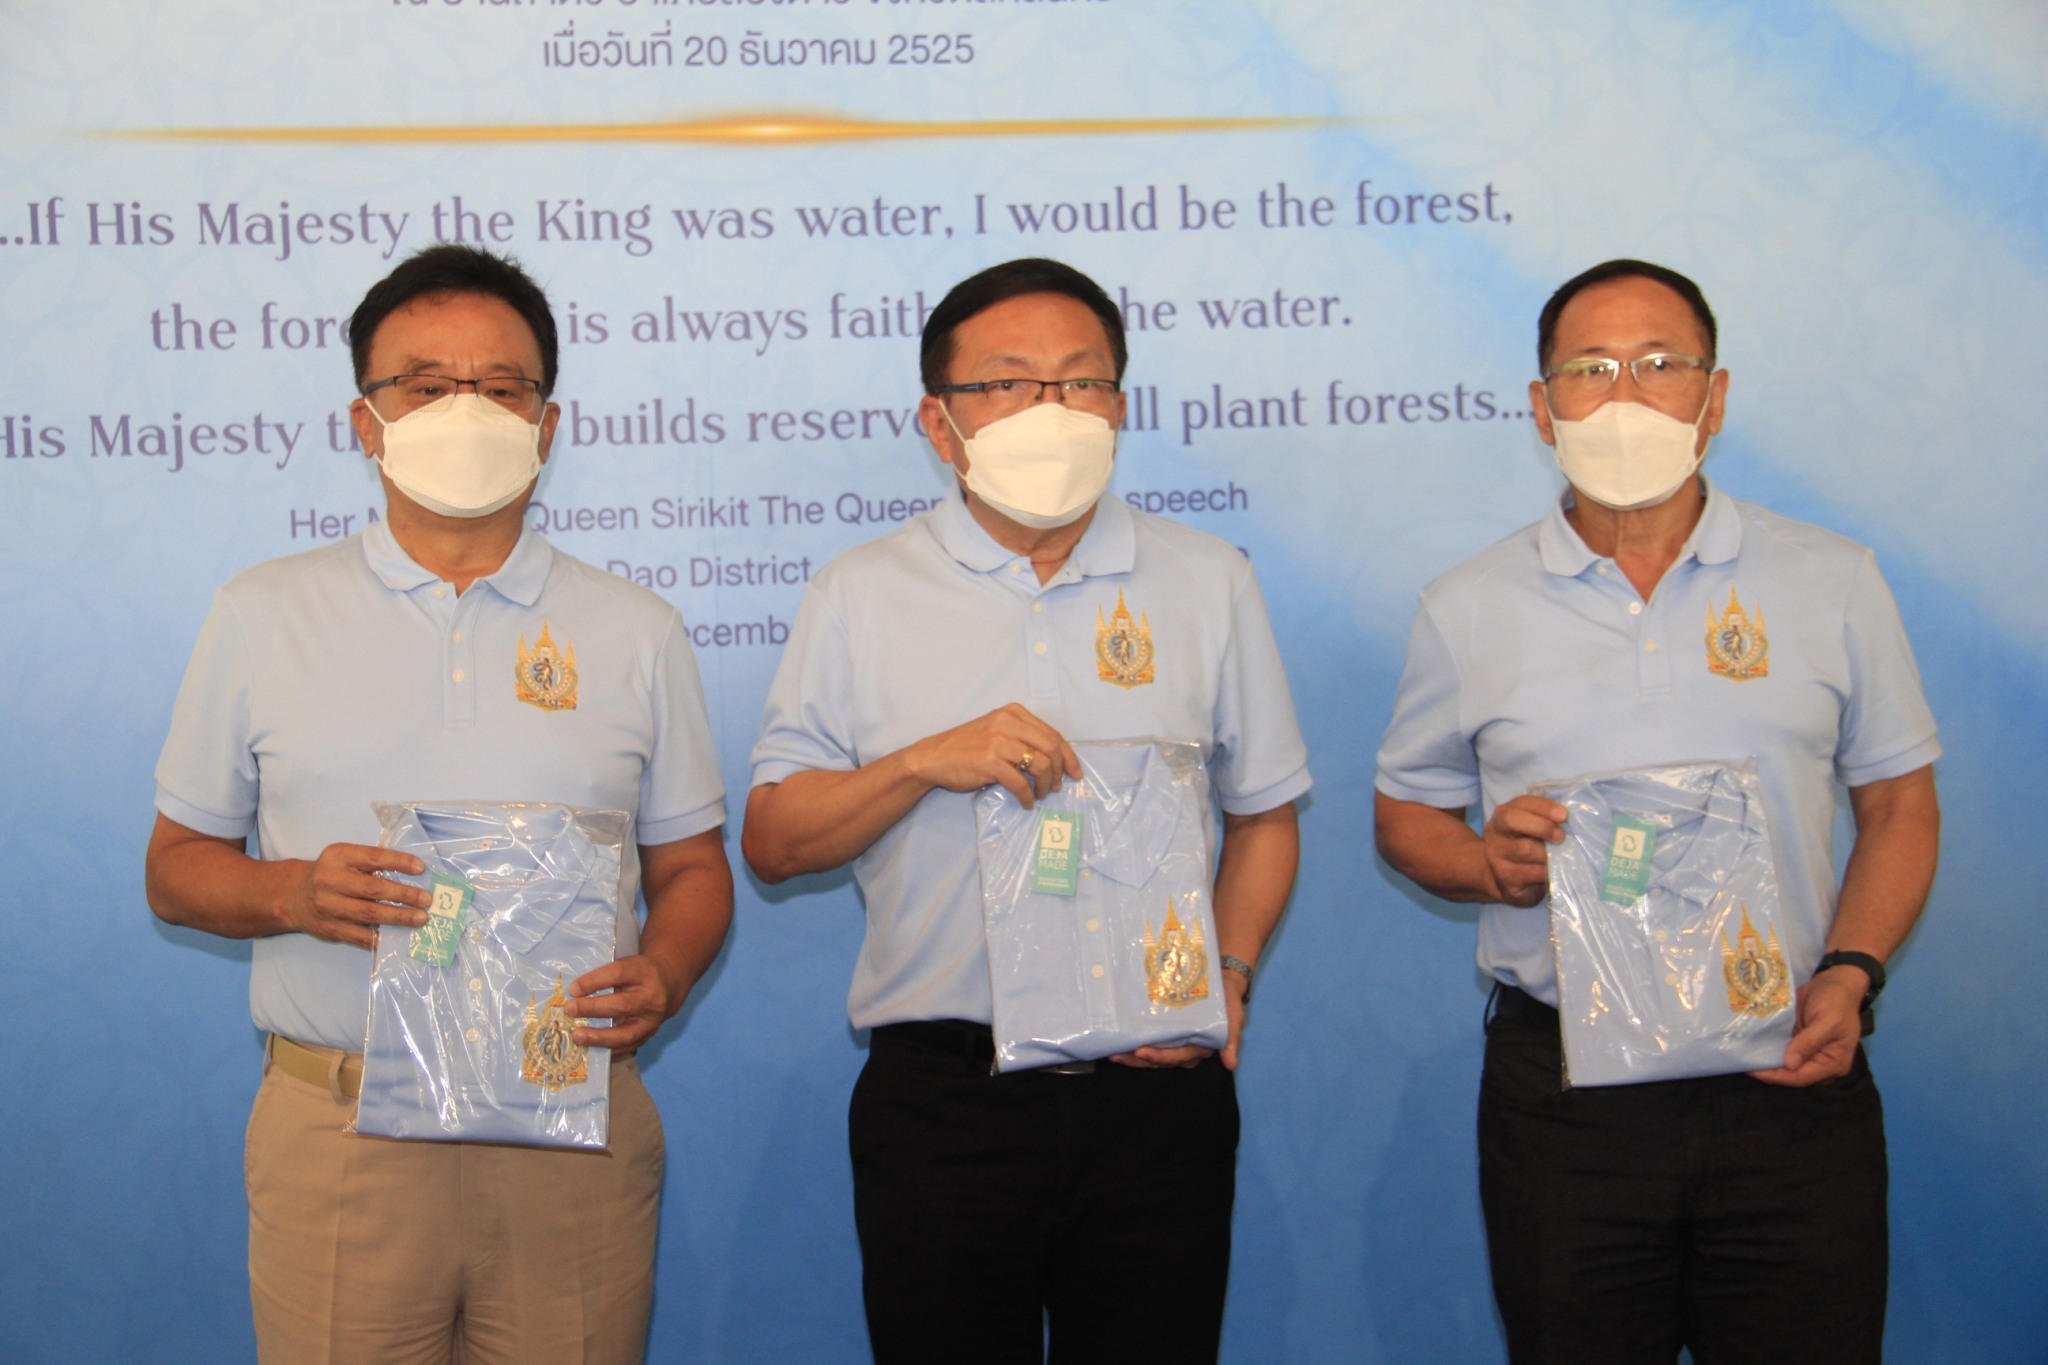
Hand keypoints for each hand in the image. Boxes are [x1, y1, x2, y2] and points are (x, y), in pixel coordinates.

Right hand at [285, 843, 428, 948]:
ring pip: (369, 914)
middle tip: (426, 900)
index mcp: (338, 857)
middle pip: (373, 889)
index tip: (421, 869)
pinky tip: (400, 937)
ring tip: (420, 918)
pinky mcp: (331, 929)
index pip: (373, 858)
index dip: (399, 862)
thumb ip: (371, 863)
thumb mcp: (344, 858)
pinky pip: (360, 936)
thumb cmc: (331, 874)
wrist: (294, 896)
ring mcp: (329, 907)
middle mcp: (330, 881)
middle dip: (403, 895)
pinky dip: (382, 937)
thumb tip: (413, 875)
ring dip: (399, 917)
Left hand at [565, 954, 681, 1051]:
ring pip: (626, 1033)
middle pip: (622, 1005)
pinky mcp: (650, 1035)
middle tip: (570, 1009)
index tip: (573, 989)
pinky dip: (607, 1048)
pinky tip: (591, 1046)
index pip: (618, 974)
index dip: (594, 981)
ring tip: (578, 1035)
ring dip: (599, 1036)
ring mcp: (652, 1019)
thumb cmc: (637, 973)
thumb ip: (603, 977)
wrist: (668, 984)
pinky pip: (627, 1046)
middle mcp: (652, 997)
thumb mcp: (625, 965)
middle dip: (593, 1008)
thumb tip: (573, 994)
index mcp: (643, 972)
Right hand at [904, 702, 1082, 808]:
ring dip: (1045, 785)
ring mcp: (999, 741)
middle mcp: (1008, 723)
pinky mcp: (990, 762)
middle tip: (1057, 787)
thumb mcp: (996, 731)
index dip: (1068, 755)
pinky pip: (1020, 782)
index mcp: (1013, 713)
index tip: (1074, 772)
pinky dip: (1027, 796)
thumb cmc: (966, 746)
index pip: (1052, 733)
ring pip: (1040, 764)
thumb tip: (1053, 759)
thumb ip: (1022, 737)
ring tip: (1040, 795)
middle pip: (1051, 747)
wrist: (933, 757)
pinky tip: (1026, 802)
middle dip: (1059, 771)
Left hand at [1108, 967, 1246, 1070]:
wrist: (1221, 978)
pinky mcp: (1166, 1031)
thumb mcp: (1234, 1015)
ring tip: (1112, 1052)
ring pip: (1151, 1054)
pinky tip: (1118, 1040)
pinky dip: (1133, 1042)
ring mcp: (1174, 1040)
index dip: (1159, 1057)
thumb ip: (1232, 1038)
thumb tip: (1231, 1065)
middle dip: (1137, 1060)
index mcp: (1199, 1047)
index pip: (1176, 1057)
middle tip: (1116, 1055)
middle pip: (1158, 1060)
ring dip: (1131, 1055)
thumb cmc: (1227, 999)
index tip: (1141, 1051)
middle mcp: (1185, 1048)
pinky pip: (1149, 1040)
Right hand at [1482, 795, 1566, 906]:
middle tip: (1561, 837)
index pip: (1522, 803)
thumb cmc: (1527, 846)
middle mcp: (1496, 834)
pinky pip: (1532, 873)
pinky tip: (1555, 871)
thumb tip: (1570, 820)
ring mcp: (1497, 857)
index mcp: (1503, 815)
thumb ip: (1546, 819)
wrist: (1504, 879)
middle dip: (1542, 826)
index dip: (1544, 807)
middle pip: (1513, 821)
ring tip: (1561, 856)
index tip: (1564, 816)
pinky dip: (1548, 871)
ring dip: (1548, 851)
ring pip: (1525, 849)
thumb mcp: (1532, 828)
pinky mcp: (1506, 880)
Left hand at [1752, 967, 1865, 1086]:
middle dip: (1768, 1070)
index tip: (1754, 1070)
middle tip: (1743, 1063)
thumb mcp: (1826, 1020)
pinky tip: (1751, 1046)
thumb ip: (1809, 1042)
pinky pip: (1782, 1051)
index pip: (1801, 1077)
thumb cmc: (1836, 1001)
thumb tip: (1790, 1064)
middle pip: (1791, 1075)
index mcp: (1834, 1063)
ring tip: (1743, 1056)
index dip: (1777, 1076)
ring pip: (1784, 1065)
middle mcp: (1822, 1065)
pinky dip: (1768, 1050)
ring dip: (1765, 1061)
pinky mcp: (1799, 1045)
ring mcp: (1809, 1055)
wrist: (1834, 984)